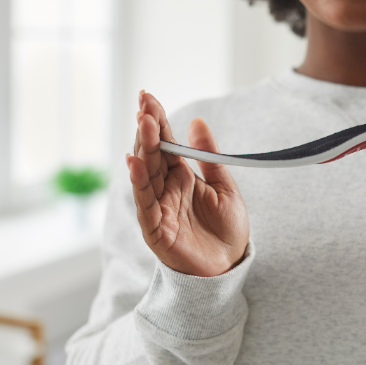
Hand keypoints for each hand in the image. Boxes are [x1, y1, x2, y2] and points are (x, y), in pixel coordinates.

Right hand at [126, 91, 249, 276]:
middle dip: (148, 127)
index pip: (165, 143)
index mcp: (181, 177)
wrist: (230, 267)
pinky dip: (138, 182)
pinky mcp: (156, 228)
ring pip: (146, 173)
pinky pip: (145, 202)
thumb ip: (209, 157)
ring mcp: (158, 207)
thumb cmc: (227, 230)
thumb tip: (197, 122)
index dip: (158, 121)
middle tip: (144, 102)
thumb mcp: (224, 187)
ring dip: (143, 147)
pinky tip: (135, 161)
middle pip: (152, 153)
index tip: (149, 97)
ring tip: (144, 122)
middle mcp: (166, 189)